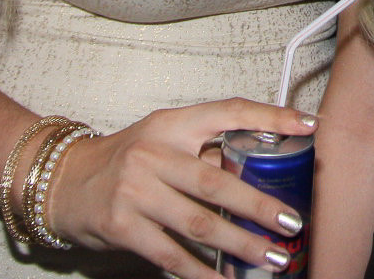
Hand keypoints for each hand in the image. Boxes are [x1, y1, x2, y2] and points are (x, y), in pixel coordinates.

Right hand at [45, 97, 316, 278]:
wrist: (64, 182)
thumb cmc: (125, 160)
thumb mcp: (161, 139)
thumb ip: (201, 149)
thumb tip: (259, 167)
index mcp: (172, 123)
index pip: (229, 111)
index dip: (271, 117)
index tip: (310, 126)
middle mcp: (154, 153)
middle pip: (218, 181)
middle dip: (261, 206)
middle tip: (294, 222)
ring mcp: (135, 190)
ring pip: (199, 223)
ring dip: (240, 245)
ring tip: (272, 258)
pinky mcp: (122, 225)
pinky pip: (171, 254)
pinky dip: (201, 272)